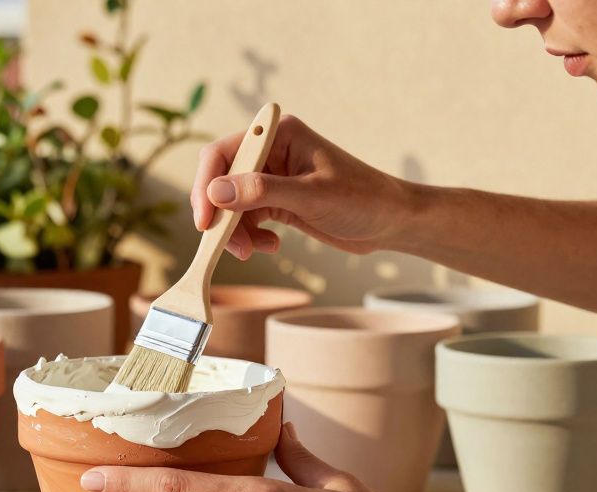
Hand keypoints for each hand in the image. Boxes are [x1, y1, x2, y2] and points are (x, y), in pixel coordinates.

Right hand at [192, 115, 415, 259]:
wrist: (390, 222)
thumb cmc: (362, 199)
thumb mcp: (312, 196)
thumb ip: (262, 192)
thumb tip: (215, 193)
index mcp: (279, 135)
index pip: (223, 153)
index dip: (207, 186)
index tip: (206, 222)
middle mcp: (271, 151)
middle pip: (221, 181)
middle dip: (222, 216)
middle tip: (231, 247)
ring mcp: (272, 177)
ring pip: (230, 204)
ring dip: (236, 232)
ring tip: (256, 251)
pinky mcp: (275, 200)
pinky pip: (246, 218)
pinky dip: (251, 236)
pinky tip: (271, 245)